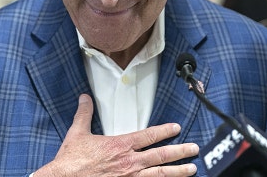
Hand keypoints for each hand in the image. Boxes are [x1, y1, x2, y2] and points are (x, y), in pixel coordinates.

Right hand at [34, 94, 198, 176]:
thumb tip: (84, 98)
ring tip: (192, 169)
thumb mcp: (77, 133)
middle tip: (194, 149)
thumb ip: (84, 114)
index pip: (148, 136)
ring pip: (160, 174)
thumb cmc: (71, 161)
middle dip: (180, 152)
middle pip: (161, 156)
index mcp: (120, 145)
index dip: (165, 131)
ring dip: (178, 171)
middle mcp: (129, 162)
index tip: (177, 128)